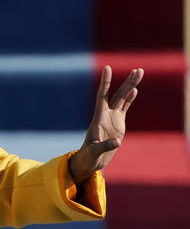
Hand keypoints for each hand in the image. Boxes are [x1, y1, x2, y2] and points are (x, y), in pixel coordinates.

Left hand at [69, 66, 143, 183]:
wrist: (91, 160)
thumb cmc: (89, 156)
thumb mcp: (95, 152)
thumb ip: (105, 146)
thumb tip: (117, 142)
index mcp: (98, 118)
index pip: (102, 95)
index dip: (105, 82)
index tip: (107, 68)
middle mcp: (106, 114)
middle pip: (117, 95)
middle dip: (128, 82)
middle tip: (139, 70)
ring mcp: (112, 118)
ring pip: (122, 99)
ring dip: (131, 86)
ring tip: (139, 72)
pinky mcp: (118, 124)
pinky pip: (124, 108)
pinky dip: (130, 99)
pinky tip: (135, 90)